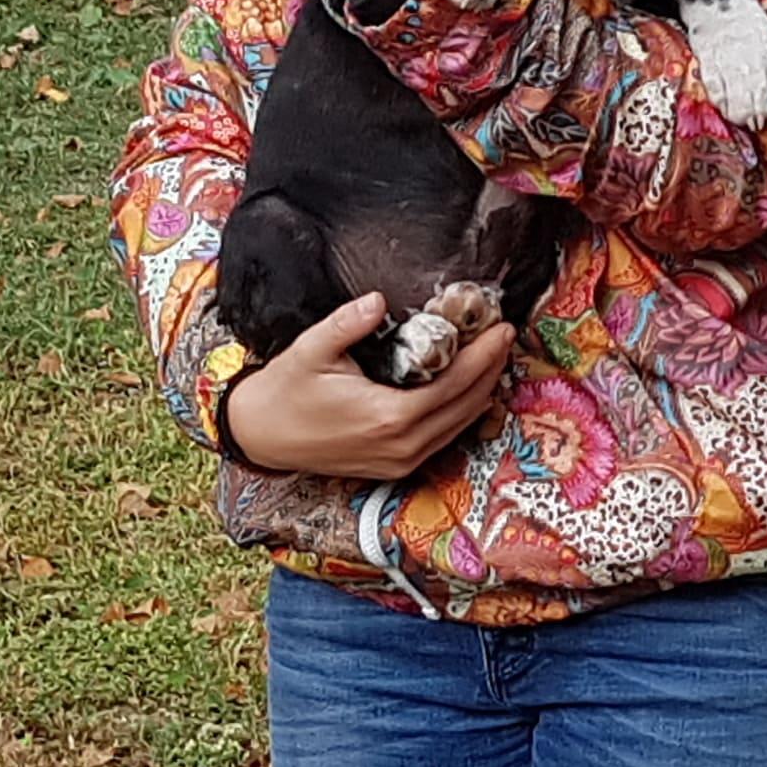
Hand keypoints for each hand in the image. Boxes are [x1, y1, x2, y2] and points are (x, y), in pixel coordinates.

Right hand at [223, 294, 515, 478]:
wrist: (262, 435)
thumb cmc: (286, 391)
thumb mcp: (311, 349)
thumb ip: (346, 323)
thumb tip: (378, 300)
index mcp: (388, 417)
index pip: (454, 385)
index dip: (483, 357)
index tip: (500, 329)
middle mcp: (401, 446)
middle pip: (466, 407)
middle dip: (491, 370)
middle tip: (504, 335)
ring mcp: (400, 461)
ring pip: (459, 426)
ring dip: (481, 391)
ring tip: (492, 357)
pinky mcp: (396, 466)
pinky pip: (443, 438)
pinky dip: (461, 412)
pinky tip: (467, 388)